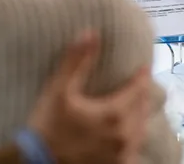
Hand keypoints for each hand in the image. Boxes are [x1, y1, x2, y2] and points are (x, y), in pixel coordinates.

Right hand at [29, 31, 150, 163]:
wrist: (39, 162)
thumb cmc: (48, 126)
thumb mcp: (59, 90)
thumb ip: (77, 61)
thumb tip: (91, 33)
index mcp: (113, 114)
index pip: (138, 90)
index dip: (142, 76)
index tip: (144, 66)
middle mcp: (123, 136)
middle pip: (142, 109)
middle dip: (142, 94)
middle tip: (141, 82)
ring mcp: (121, 154)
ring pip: (141, 130)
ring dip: (140, 114)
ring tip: (137, 103)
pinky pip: (134, 149)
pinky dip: (134, 136)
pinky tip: (129, 132)